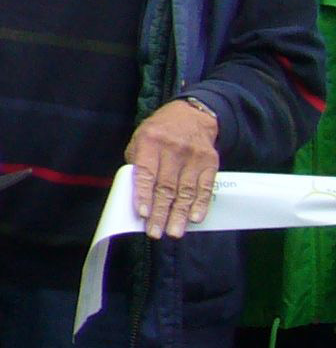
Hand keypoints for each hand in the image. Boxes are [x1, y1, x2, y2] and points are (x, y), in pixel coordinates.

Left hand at [128, 99, 221, 239]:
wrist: (192, 115)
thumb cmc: (159, 132)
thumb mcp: (140, 139)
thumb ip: (138, 164)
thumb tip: (137, 195)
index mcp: (151, 142)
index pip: (146, 173)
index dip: (144, 195)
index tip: (143, 214)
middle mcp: (173, 149)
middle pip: (166, 186)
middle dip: (161, 212)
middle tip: (156, 232)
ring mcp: (194, 156)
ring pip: (186, 190)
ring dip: (180, 214)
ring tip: (173, 232)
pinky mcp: (210, 162)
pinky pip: (206, 187)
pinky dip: (201, 204)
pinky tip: (195, 218)